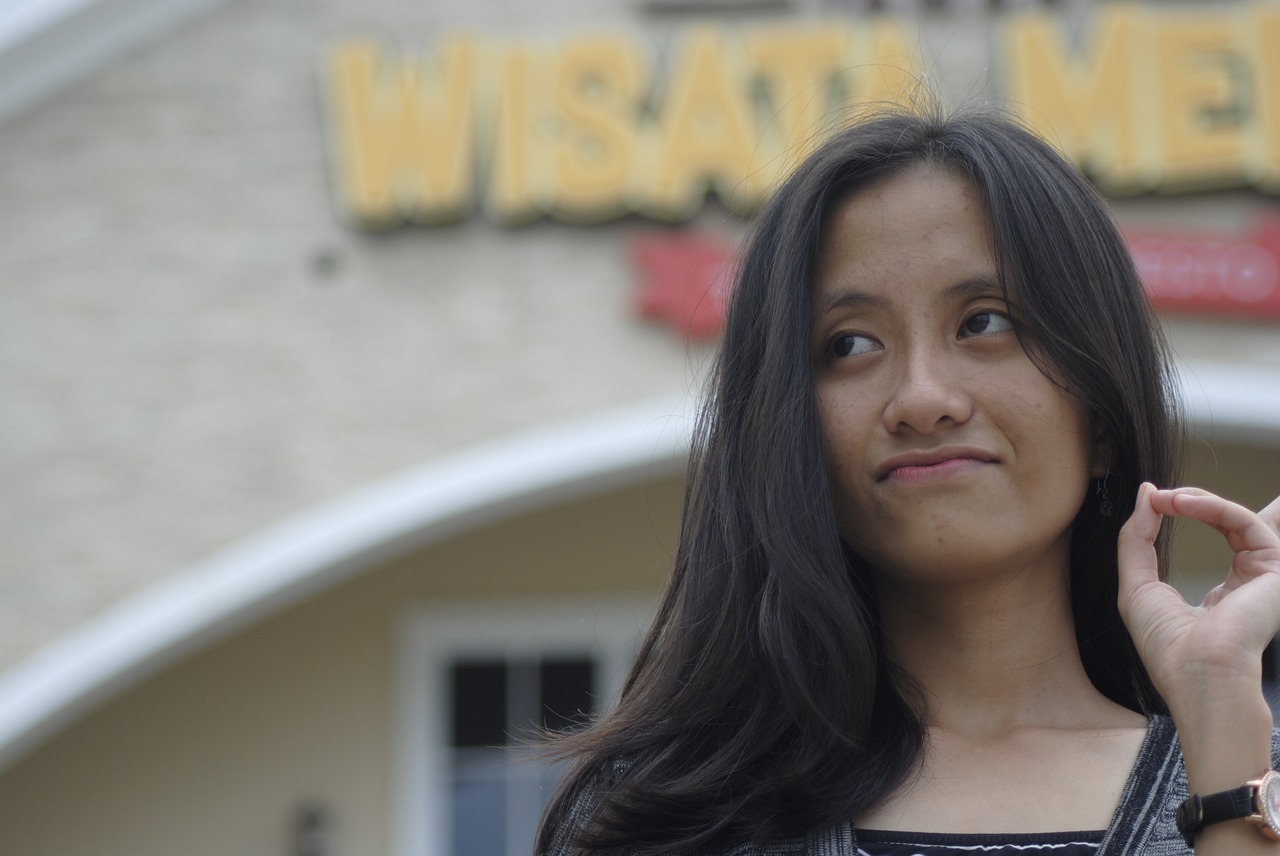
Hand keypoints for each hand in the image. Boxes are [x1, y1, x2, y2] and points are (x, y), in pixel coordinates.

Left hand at [1117, 485, 1279, 715]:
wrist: (1194, 672)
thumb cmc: (1167, 645)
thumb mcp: (1138, 584)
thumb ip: (1138, 538)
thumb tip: (1146, 493)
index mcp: (1227, 593)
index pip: (1221, 536)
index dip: (1190, 511)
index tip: (1154, 499)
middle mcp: (1251, 582)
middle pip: (1241, 524)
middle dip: (1201, 501)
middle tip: (1162, 495)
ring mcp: (1266, 576)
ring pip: (1242, 518)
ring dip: (1201, 500)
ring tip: (1167, 498)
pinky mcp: (1275, 569)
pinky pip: (1245, 522)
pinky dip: (1213, 507)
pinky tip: (1183, 504)